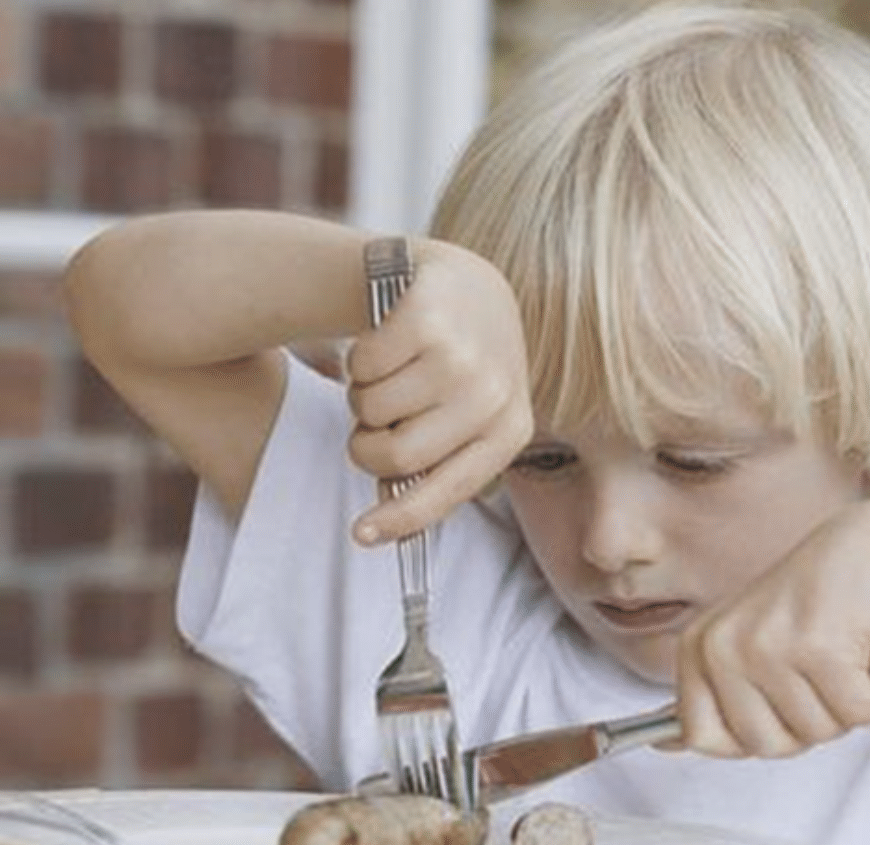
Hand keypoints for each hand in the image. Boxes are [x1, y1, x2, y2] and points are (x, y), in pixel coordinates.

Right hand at [346, 239, 532, 541]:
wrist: (466, 285)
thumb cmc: (461, 366)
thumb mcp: (470, 417)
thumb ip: (435, 466)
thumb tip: (380, 531)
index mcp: (511, 430)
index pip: (446, 491)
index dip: (399, 520)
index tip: (362, 535)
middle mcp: (493, 394)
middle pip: (397, 455)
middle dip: (368, 445)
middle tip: (375, 424)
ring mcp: (461, 354)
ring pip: (371, 409)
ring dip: (364, 397)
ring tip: (392, 375)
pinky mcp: (426, 317)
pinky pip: (360, 366)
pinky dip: (359, 361)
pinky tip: (386, 343)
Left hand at [674, 510, 869, 757]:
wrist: (869, 546)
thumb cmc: (814, 600)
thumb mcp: (748, 643)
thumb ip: (716, 696)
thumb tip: (669, 745)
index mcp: (699, 648)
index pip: (700, 736)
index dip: (750, 736)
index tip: (775, 706)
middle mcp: (724, 647)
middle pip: (764, 746)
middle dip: (805, 725)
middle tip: (817, 677)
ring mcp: (768, 648)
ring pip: (816, 733)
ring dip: (844, 706)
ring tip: (840, 657)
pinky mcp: (819, 650)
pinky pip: (856, 713)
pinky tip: (865, 656)